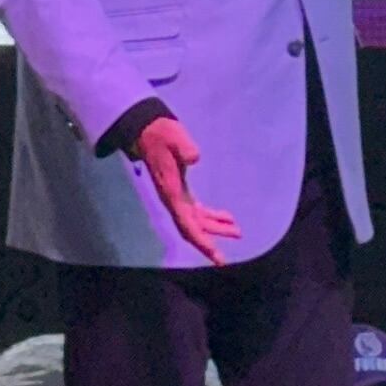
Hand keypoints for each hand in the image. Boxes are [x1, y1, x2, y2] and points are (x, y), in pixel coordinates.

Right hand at [136, 113, 240, 264]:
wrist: (147, 130)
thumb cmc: (162, 134)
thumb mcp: (173, 136)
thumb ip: (184, 147)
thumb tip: (195, 157)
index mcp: (171, 192)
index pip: (187, 224)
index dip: (202, 241)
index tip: (216, 254)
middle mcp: (173, 199)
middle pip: (193, 228)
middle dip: (210, 240)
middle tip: (228, 253)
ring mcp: (176, 196)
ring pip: (196, 221)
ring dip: (215, 228)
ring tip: (237, 231)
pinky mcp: (180, 190)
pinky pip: (196, 210)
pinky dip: (211, 216)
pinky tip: (226, 217)